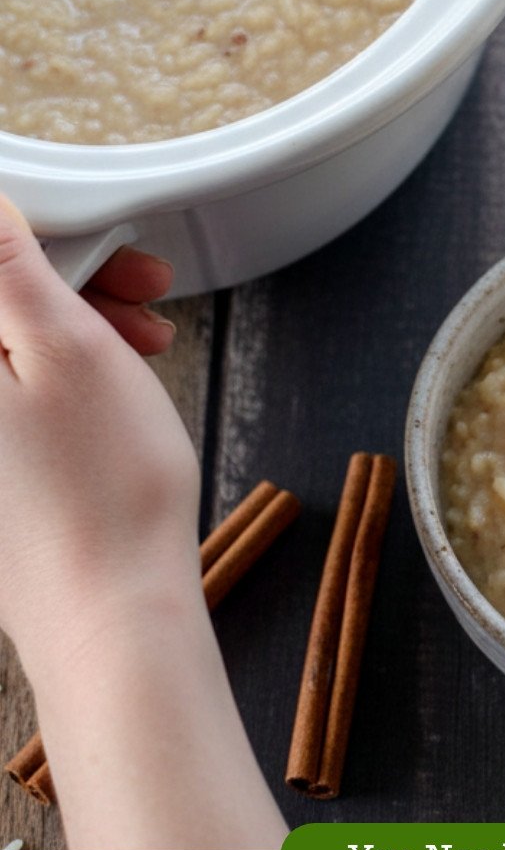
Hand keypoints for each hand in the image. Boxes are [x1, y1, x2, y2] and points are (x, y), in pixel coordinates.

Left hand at [0, 196, 199, 670]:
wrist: (111, 616)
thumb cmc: (102, 494)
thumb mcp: (65, 346)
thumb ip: (6, 264)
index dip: (43, 232)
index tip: (105, 241)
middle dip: (64, 275)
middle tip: (142, 288)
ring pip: (7, 347)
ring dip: (73, 322)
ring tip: (145, 343)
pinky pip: (12, 393)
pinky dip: (61, 371)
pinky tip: (114, 384)